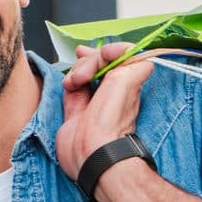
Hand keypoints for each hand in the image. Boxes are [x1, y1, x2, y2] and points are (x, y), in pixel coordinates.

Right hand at [56, 41, 149, 180]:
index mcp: (128, 81)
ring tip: (75, 84)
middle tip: (85, 74)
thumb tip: (131, 51)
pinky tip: (69, 87)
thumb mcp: (126, 82)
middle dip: (89, 61)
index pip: (123, 54)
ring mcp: (94, 96)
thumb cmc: (109, 123)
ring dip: (76, 71)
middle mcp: (112, 88)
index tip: (104, 55)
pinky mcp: (76, 105)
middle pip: (99, 60)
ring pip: (83, 69)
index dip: (111, 50)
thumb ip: (133, 61)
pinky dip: (68, 81)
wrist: (90, 151)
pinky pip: (71, 83)